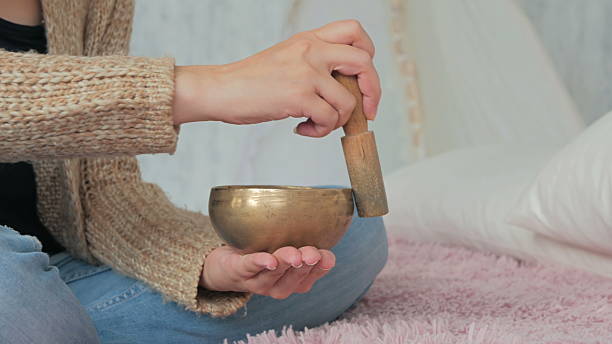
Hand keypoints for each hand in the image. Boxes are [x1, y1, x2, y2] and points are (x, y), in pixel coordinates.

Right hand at [172, 20, 380, 136]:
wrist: (221, 89)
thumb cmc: (251, 80)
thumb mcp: (287, 57)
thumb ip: (315, 63)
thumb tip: (346, 89)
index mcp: (309, 39)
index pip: (354, 31)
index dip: (368, 54)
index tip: (362, 78)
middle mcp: (311, 50)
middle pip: (364, 63)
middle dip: (372, 91)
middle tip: (366, 112)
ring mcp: (306, 72)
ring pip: (348, 101)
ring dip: (337, 121)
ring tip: (316, 124)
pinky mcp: (298, 96)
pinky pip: (328, 119)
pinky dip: (319, 131)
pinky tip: (301, 129)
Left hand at [200, 245, 335, 298]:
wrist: (225, 266)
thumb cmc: (262, 254)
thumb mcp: (287, 250)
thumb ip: (305, 243)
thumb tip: (327, 223)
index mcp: (292, 282)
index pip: (310, 277)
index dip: (321, 267)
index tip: (327, 256)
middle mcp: (276, 286)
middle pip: (293, 279)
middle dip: (304, 266)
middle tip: (311, 254)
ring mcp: (256, 281)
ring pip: (272, 274)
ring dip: (284, 263)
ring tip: (294, 254)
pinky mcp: (237, 270)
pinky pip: (249, 267)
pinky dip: (260, 263)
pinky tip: (269, 261)